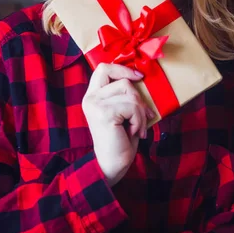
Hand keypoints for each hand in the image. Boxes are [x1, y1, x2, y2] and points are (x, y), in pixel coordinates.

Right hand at [82, 63, 154, 186]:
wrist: (113, 164)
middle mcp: (90, 98)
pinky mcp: (104, 113)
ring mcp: (95, 105)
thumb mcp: (122, 110)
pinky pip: (131, 106)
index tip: (139, 77)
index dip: (122, 69)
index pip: (104, 68)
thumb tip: (140, 76)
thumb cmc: (121, 138)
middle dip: (139, 98)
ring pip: (130, 94)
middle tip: (143, 116)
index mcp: (93, 95)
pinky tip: (134, 132)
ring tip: (138, 127)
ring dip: (140, 112)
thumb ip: (124, 93)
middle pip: (123, 81)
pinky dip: (139, 120)